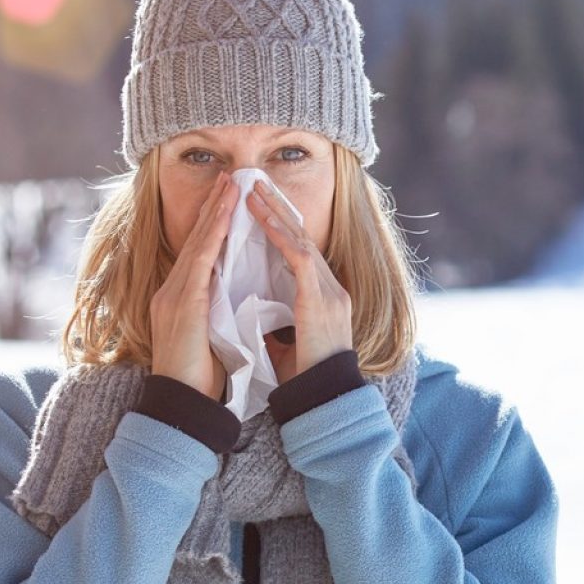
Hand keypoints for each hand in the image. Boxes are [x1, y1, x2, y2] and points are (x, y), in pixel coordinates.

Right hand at [149, 171, 236, 400]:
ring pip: (197, 243)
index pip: (198, 253)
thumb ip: (217, 314)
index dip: (212, 225)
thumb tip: (235, 301)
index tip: (227, 201)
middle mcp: (171, 291)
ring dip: (215, 211)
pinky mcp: (183, 303)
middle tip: (229, 178)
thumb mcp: (211, 338)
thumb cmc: (200, 379)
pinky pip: (200, 261)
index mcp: (179, 300)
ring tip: (231, 184)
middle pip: (195, 240)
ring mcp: (174, 295)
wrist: (182, 404)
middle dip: (213, 207)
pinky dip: (213, 235)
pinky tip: (226, 215)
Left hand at [248, 178, 353, 375]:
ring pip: (300, 239)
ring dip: (275, 213)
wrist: (323, 398)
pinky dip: (278, 233)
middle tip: (254, 185)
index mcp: (323, 299)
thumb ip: (273, 326)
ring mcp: (329, 291)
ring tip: (252, 191)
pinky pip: (298, 254)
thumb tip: (252, 319)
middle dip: (278, 210)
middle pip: (303, 237)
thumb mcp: (286, 345)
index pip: (301, 254)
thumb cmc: (305, 380)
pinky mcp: (319, 297)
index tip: (260, 210)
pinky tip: (260, 217)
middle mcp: (331, 288)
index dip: (281, 230)